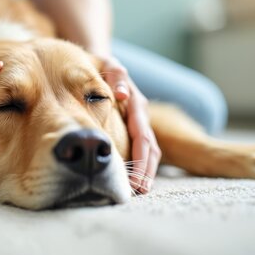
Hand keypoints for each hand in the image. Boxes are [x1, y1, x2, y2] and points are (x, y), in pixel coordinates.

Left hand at [99, 56, 160, 193]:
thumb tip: (121, 95)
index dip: (140, 158)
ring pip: (150, 150)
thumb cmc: (103, 67)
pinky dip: (142, 165)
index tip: (135, 178)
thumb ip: (116, 75)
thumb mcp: (108, 64)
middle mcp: (141, 115)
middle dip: (146, 170)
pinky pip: (143, 148)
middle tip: (139, 190)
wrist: (105, 65)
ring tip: (140, 190)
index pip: (142, 136)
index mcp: (136, 104)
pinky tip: (136, 180)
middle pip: (150, 147)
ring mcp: (139, 121)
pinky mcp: (134, 126)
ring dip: (147, 171)